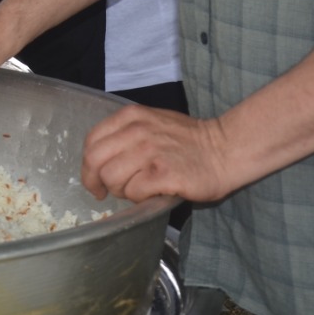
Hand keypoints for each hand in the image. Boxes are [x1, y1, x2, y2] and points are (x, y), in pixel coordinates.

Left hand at [81, 106, 235, 203]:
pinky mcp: (163, 174)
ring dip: (120, 190)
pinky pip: (134, 192)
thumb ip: (124, 135)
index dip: (88, 165)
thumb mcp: (151, 123)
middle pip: (95, 161)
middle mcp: (137, 131)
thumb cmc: (189, 140)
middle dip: (95, 181)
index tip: (94, 178)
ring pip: (111, 178)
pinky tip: (153, 193)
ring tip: (137, 190)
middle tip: (105, 193)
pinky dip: (139, 198)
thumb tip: (100, 161)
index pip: (91, 141)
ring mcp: (150, 152)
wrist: (226, 149)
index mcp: (131, 117)